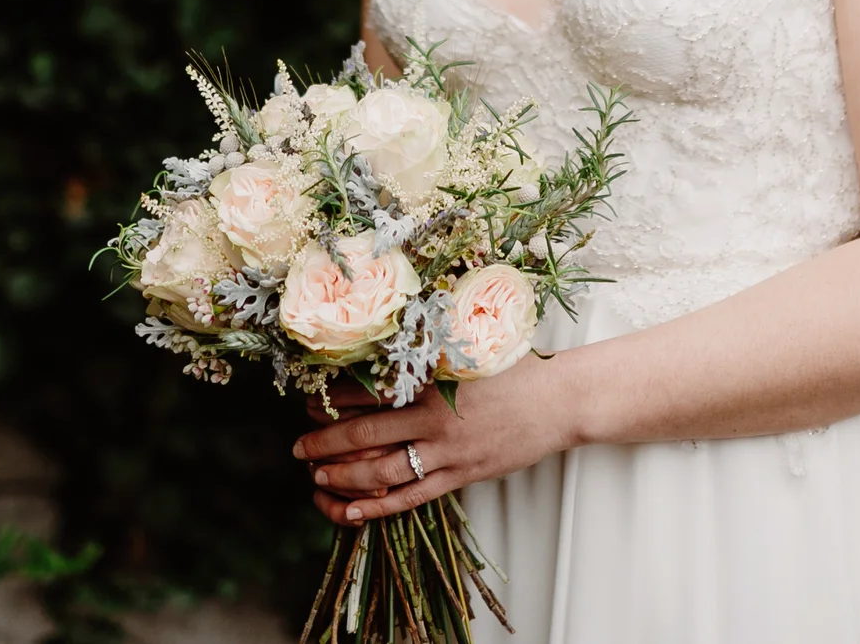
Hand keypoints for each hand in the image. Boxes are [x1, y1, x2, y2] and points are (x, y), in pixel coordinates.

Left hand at [291, 354, 571, 525]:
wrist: (561, 399)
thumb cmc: (515, 368)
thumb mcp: (469, 349)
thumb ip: (429, 353)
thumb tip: (386, 349)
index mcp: (433, 379)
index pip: (368, 390)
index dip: (333, 399)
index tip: (308, 400)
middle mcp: (435, 417)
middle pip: (366, 434)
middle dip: (325, 441)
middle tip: (297, 447)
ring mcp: (449, 451)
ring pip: (382, 470)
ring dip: (344, 475)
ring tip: (317, 476)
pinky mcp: (463, 475)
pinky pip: (412, 496)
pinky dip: (378, 506)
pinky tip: (352, 511)